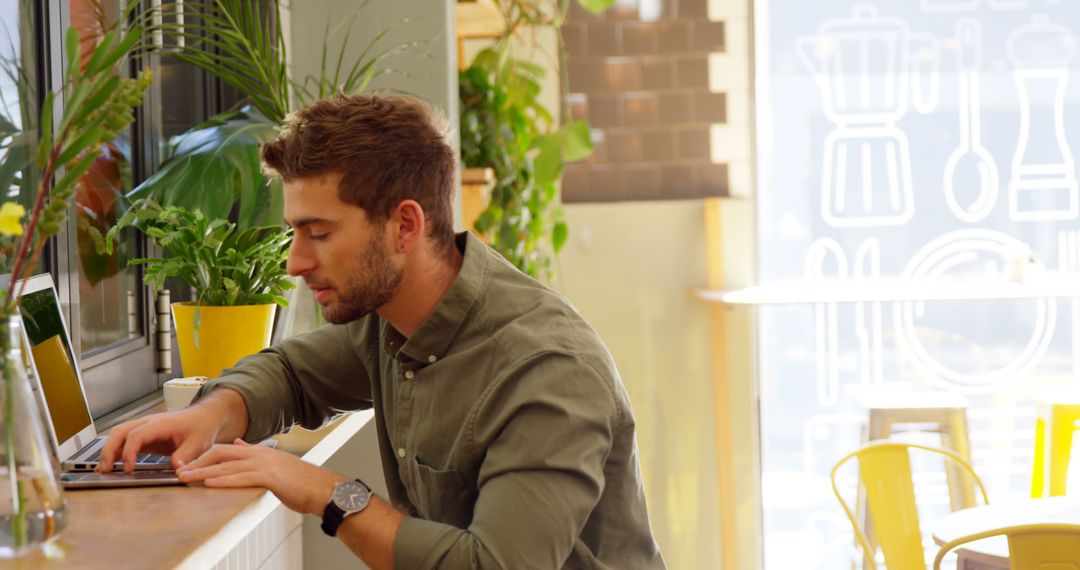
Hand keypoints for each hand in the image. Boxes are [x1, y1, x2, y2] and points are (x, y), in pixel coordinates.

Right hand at [97, 406, 218, 472]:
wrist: (203, 416)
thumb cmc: (200, 427)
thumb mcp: (198, 443)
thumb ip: (186, 456)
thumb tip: (176, 469)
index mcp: (160, 424)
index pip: (137, 435)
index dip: (129, 452)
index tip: (129, 469)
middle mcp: (148, 423)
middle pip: (120, 432)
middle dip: (109, 450)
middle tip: (105, 470)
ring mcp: (144, 428)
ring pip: (118, 435)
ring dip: (108, 450)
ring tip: (103, 470)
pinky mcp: (144, 435)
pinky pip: (124, 441)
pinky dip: (115, 452)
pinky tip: (109, 465)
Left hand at [177, 439, 346, 515]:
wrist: (322, 488)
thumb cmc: (301, 482)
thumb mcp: (276, 464)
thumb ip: (256, 454)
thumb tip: (240, 443)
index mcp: (261, 452)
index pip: (227, 449)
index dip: (206, 456)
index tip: (189, 464)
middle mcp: (261, 454)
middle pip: (222, 452)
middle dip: (199, 461)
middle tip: (180, 470)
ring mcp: (265, 464)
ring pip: (228, 464)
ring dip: (204, 471)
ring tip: (186, 477)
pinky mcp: (270, 476)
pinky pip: (242, 477)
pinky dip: (224, 479)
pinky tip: (210, 482)